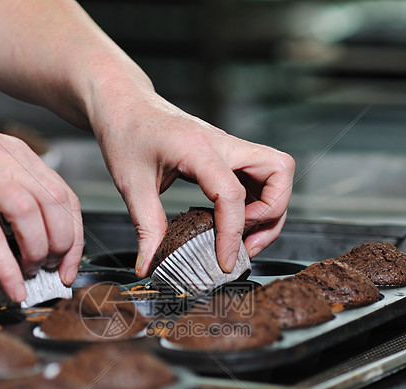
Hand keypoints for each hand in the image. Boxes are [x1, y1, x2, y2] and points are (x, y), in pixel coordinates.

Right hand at [0, 106, 82, 301]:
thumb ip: (20, 192)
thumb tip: (42, 238)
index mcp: (22, 157)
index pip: (66, 199)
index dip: (75, 238)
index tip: (70, 265)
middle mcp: (7, 163)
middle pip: (55, 206)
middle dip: (62, 247)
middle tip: (51, 269)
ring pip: (29, 217)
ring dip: (37, 253)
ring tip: (30, 272)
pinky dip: (8, 269)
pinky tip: (13, 287)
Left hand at [91, 91, 294, 277]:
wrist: (126, 105)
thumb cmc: (127, 135)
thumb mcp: (131, 186)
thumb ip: (146, 228)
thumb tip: (149, 265)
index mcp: (197, 148)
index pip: (232, 194)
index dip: (232, 234)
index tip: (224, 262)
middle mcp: (223, 144)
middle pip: (279, 171)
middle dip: (271, 214)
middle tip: (245, 242)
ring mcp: (230, 148)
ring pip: (278, 173)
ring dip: (271, 210)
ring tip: (244, 239)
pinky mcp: (229, 155)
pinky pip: (261, 178)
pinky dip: (258, 204)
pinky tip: (234, 224)